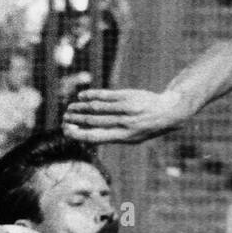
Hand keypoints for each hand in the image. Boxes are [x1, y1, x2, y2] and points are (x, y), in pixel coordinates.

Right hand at [62, 88, 185, 143]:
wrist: (167, 112)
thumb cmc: (146, 127)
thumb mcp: (132, 137)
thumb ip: (111, 135)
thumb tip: (86, 135)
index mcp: (124, 137)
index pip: (96, 137)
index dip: (78, 135)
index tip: (67, 132)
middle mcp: (124, 123)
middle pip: (93, 121)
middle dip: (76, 121)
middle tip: (64, 119)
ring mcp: (125, 108)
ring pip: (96, 107)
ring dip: (80, 108)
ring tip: (70, 109)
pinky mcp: (127, 95)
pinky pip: (105, 95)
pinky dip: (91, 95)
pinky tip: (81, 97)